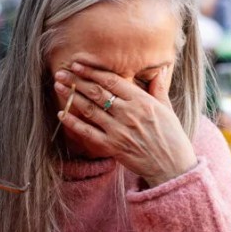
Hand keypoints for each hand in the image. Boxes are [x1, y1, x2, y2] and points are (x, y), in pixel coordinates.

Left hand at [53, 62, 197, 186]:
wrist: (172, 167)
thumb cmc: (172, 137)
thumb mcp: (167, 109)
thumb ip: (159, 88)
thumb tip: (160, 69)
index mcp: (142, 101)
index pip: (112, 80)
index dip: (93, 71)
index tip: (78, 64)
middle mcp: (128, 114)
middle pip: (97, 92)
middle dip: (77, 80)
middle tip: (61, 72)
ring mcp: (118, 131)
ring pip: (90, 109)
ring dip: (72, 96)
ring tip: (58, 87)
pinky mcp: (112, 147)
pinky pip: (88, 133)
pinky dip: (73, 123)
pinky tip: (61, 114)